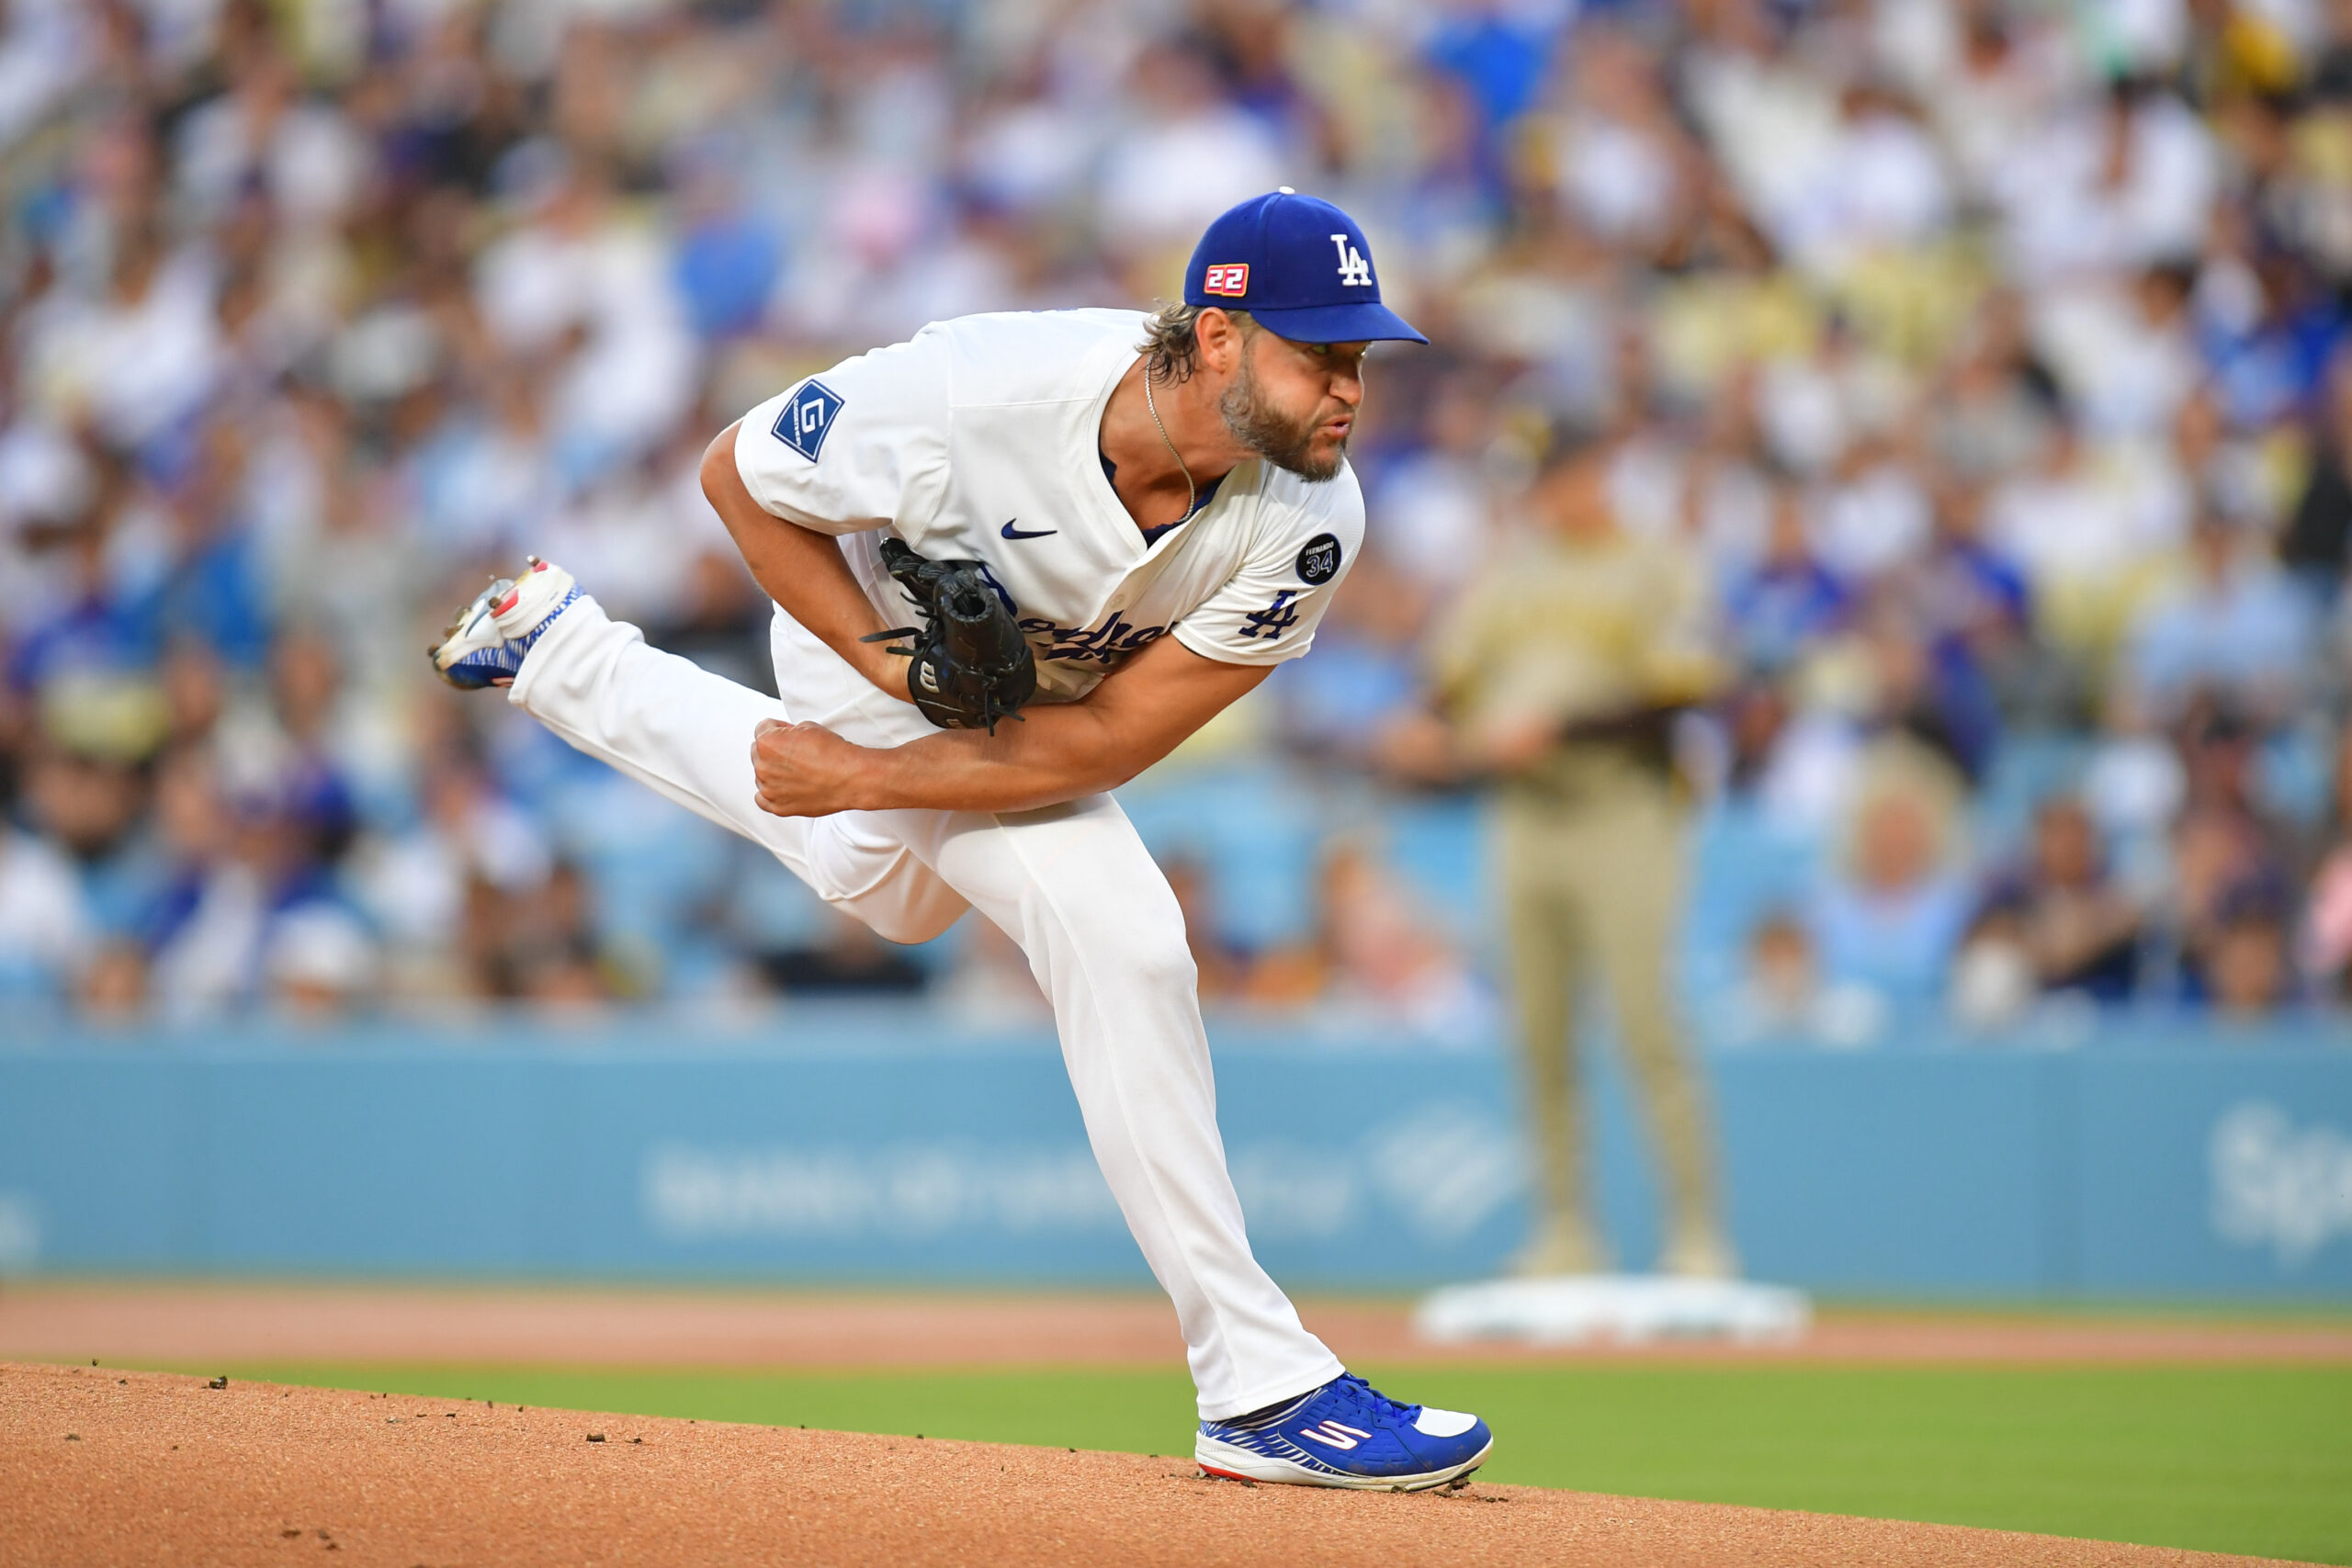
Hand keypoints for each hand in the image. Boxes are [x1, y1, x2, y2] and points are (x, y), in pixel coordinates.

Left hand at [751, 718, 872, 817]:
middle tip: (796, 752)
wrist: (851, 778)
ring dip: (774, 771)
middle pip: (758, 752)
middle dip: (774, 749)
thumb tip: (785, 738)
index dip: (779, 728)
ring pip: (762, 775)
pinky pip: (762, 799)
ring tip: (798, 770)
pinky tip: (784, 787)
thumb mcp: (808, 727)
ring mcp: (769, 789)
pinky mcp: (778, 807)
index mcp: (766, 743)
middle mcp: (763, 767)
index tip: (790, 733)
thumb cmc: (833, 753)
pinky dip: (771, 792)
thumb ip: (787, 732)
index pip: (762, 728)